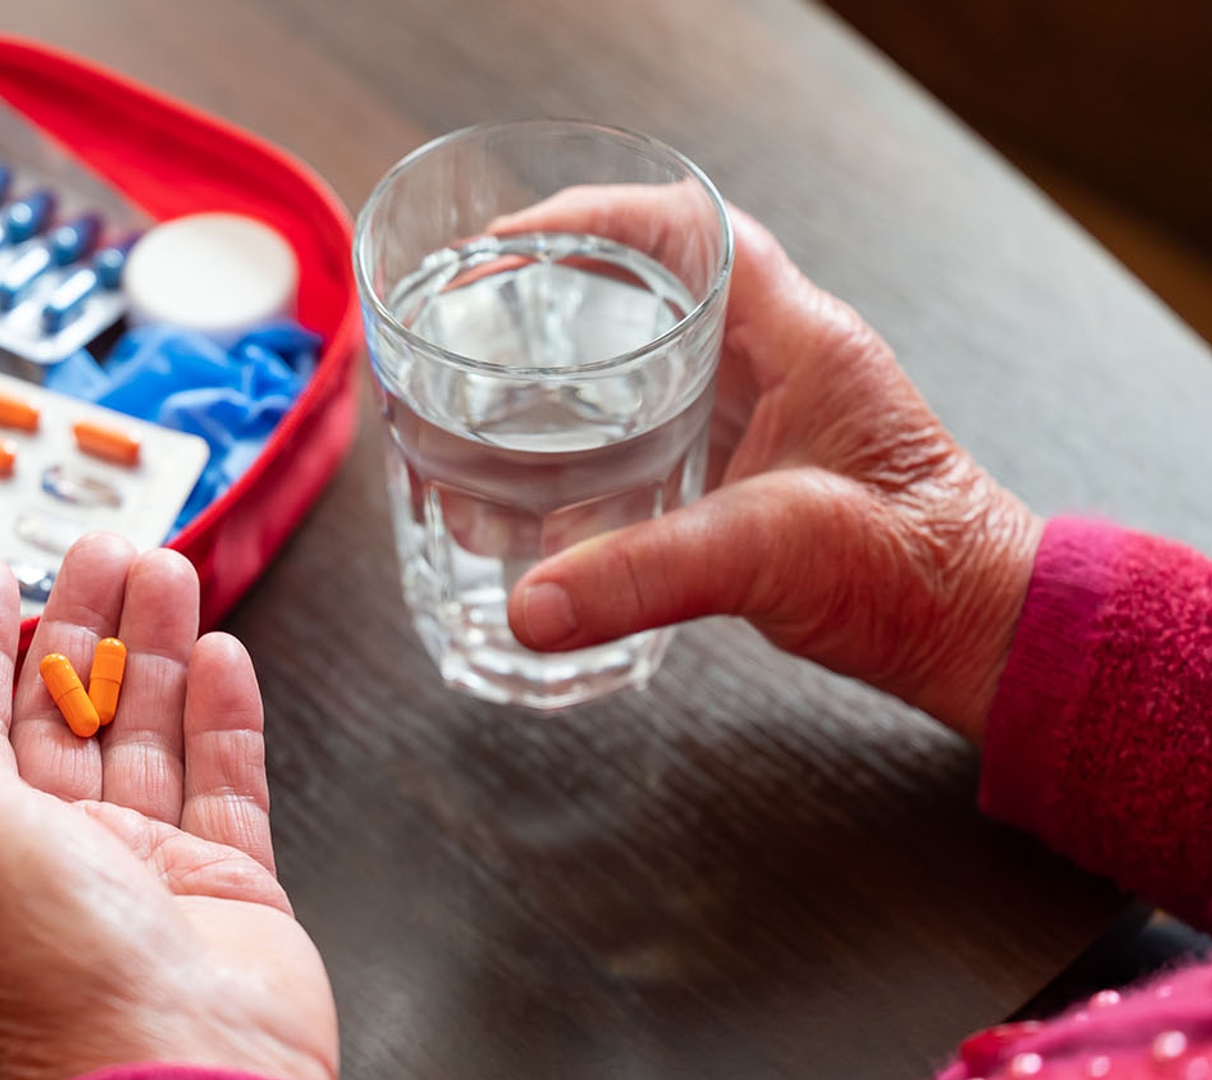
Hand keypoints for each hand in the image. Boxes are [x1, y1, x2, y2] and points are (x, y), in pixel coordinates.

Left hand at [0, 535, 336, 1079]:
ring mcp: (147, 872)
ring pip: (149, 733)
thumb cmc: (63, 980)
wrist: (188, 1073)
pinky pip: (224, 779)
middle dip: (84, 624)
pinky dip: (224, 715)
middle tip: (102, 549)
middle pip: (68, 714)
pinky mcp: (227, 885)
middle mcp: (58, 858)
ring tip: (168, 572)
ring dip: (157, 649)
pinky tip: (222, 657)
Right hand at [495, 188, 1041, 741]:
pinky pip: (659, 410)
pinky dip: (596, 416)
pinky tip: (547, 455)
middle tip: (482, 301)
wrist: (972, 630)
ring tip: (494, 365)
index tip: (515, 239)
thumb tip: (533, 606)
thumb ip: (644, 577)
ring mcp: (766, 410)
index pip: (693, 231)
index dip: (597, 219)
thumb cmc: (912, 572)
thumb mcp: (767, 557)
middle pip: (658, 277)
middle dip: (563, 279)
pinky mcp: (751, 463)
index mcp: (800, 340)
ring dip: (575, 347)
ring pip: (655, 343)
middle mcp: (782, 359)